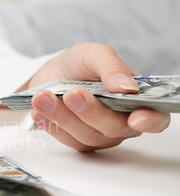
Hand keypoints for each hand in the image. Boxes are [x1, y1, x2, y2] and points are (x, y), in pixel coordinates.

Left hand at [28, 43, 170, 150]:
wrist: (51, 72)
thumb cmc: (80, 64)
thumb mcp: (94, 54)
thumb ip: (112, 67)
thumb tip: (127, 87)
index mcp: (136, 99)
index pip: (156, 117)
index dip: (151, 121)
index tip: (137, 117)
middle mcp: (122, 121)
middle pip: (115, 128)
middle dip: (91, 112)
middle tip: (71, 94)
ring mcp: (100, 134)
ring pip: (87, 136)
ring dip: (62, 116)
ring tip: (43, 97)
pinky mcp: (77, 140)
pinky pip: (67, 140)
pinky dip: (51, 124)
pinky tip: (39, 109)